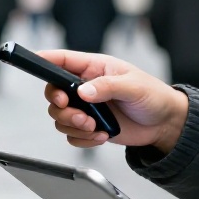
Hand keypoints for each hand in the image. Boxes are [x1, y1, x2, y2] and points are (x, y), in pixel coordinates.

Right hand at [39, 50, 189, 151]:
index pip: (62, 60)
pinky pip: (72, 135)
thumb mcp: (133, 86)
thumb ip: (107, 86)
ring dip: (73, 125)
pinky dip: (83, 139)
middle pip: (53, 93)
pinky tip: (101, 136)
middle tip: (78, 113)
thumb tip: (83, 92)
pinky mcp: (90, 127)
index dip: (44, 60)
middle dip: (60, 106)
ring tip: (95, 127)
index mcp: (94, 68)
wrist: (164, 124)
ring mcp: (86, 108)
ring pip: (59, 117)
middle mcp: (85, 87)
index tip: (34, 63)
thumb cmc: (153, 96)